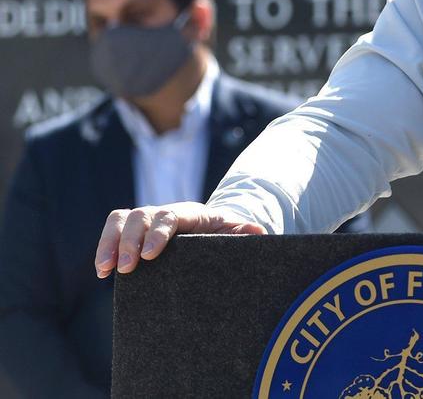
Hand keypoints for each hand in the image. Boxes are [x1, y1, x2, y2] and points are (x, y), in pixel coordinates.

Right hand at [94, 201, 265, 277]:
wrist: (210, 228)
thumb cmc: (221, 233)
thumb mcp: (232, 232)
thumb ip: (242, 233)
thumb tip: (258, 233)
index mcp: (190, 213)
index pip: (169, 217)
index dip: (157, 233)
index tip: (149, 256)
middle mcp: (165, 212)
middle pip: (140, 216)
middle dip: (130, 240)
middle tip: (127, 268)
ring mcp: (147, 220)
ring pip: (121, 219)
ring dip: (110, 243)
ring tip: (106, 270)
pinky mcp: (133, 231)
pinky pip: (113, 230)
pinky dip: (105, 247)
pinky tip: (103, 271)